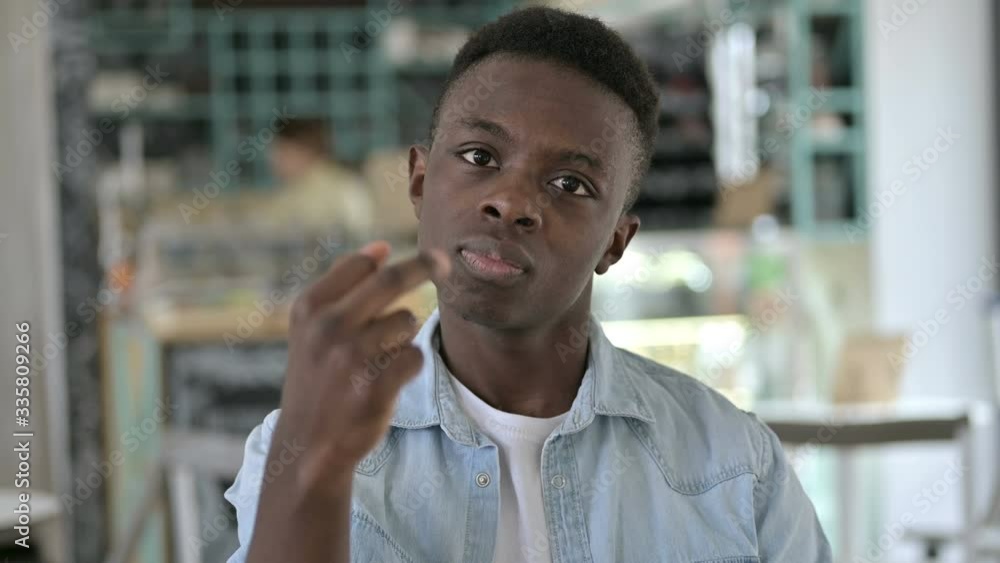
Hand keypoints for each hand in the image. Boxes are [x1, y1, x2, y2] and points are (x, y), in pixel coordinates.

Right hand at [275, 240, 450, 492]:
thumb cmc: (318, 377)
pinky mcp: (375, 386)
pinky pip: (415, 355)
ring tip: (380, 360)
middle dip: (424, 266)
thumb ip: (343, 286)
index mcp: (309, 308)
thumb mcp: (311, 329)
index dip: (389, 261)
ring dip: (405, 336)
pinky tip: (388, 380)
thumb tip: (381, 247)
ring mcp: (351, 357)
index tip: (415, 258)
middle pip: (391, 280)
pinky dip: (410, 365)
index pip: (361, 265)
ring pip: (407, 321)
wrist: (308, 443)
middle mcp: (328, 327)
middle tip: (443, 264)